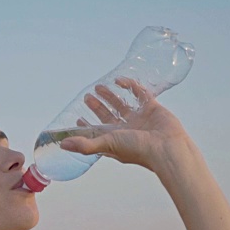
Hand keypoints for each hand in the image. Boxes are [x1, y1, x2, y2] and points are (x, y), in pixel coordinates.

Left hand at [60, 77, 193, 172]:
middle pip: (109, 117)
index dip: (88, 127)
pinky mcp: (153, 109)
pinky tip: (120, 80)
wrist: (167, 147)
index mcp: (115, 142)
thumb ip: (84, 145)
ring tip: (99, 87)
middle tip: (87, 96)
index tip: (79, 119)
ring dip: (111, 96)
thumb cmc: (138, 149)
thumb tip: (62, 144)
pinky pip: (140, 95)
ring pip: (122, 105)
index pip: (98, 133)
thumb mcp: (107, 144)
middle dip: (97, 107)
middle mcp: (127, 131)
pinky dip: (131, 86)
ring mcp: (140, 120)